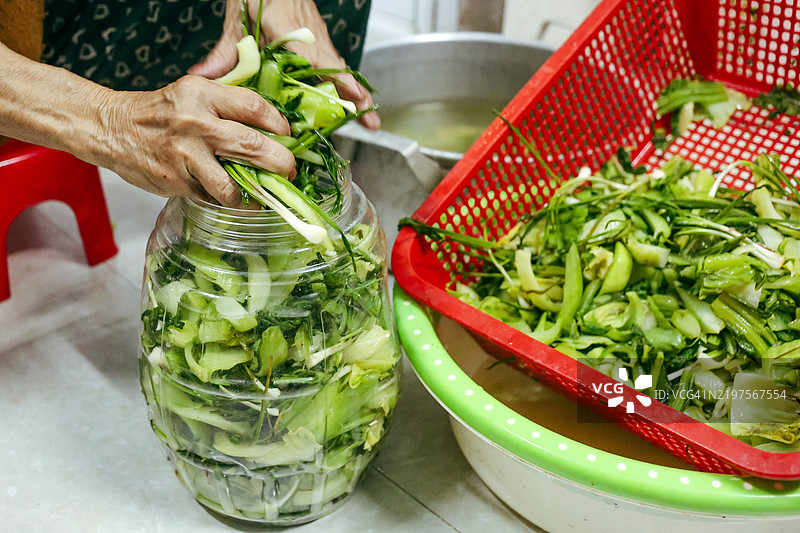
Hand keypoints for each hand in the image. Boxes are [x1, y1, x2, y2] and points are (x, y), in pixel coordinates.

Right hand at [95, 75, 293, 206]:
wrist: (111, 128)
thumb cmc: (160, 112)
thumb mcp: (193, 92)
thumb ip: (228, 104)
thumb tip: (274, 126)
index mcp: (202, 94)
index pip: (255, 108)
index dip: (280, 126)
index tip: (288, 137)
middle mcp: (195, 123)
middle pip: (252, 146)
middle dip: (280, 163)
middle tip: (289, 171)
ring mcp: (184, 156)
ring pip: (232, 186)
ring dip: (254, 195)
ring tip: (264, 195)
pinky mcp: (176, 182)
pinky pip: (213, 198)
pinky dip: (230, 202)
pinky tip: (236, 199)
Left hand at [189, 0, 379, 129]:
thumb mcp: (237, 21)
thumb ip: (224, 53)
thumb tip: (202, 78)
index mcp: (290, 33)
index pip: (320, 61)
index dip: (339, 82)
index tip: (354, 100)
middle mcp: (311, 37)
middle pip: (339, 71)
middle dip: (356, 97)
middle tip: (370, 123)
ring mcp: (317, 37)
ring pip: (339, 68)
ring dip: (354, 92)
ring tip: (366, 117)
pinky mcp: (317, 38)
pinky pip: (333, 64)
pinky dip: (343, 82)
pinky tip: (347, 99)